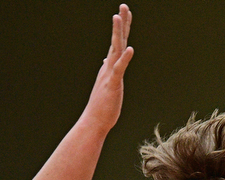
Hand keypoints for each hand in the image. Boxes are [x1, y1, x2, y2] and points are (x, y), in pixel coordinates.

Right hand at [82, 4, 133, 133]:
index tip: (124, 13)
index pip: (116, 45)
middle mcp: (108, 68)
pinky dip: (124, 59)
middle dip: (120, 23)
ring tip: (119, 16)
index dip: (121, 29)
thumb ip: (109, 72)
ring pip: (115, 50)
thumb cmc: (102, 108)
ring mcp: (110, 76)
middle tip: (123, 6)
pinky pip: (119, 70)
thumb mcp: (107, 86)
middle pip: (116, 41)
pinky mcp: (113, 85)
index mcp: (109, 68)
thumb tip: (107, 62)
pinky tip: (130, 49)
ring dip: (118, 33)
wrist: (94, 123)